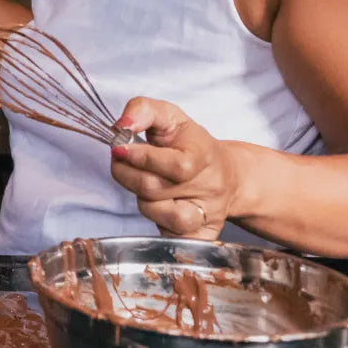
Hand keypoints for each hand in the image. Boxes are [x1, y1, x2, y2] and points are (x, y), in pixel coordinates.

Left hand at [109, 97, 240, 240]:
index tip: (120, 148)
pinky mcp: (202, 236)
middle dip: (127, 174)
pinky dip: (158, 224)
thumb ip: (142, 110)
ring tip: (148, 185)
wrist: (228, 174)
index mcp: (203, 155)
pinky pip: (171, 237)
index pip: (175, 165)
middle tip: (124, 163)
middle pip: (155, 189)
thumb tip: (122, 125)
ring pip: (161, 215)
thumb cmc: (191, 144)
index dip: (141, 157)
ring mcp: (207, 214)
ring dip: (143, 199)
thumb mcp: (169, 116)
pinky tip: (161, 207)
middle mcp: (209, 187)